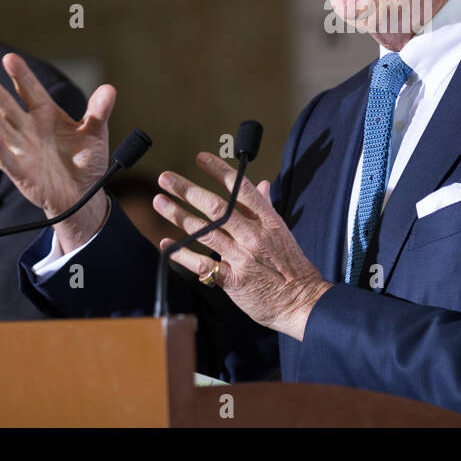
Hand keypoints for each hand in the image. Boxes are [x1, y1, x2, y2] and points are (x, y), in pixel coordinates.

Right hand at [0, 53, 114, 249]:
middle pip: (7, 105)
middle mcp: (29, 129)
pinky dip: (1, 152)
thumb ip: (99, 112)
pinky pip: (8, 161)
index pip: (30, 90)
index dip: (20, 75)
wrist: (84, 194)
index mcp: (46, 114)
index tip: (9, 58)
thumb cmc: (85, 160)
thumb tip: (109, 89)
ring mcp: (23, 150)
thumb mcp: (95, 133)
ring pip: (1, 129)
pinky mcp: (22, 173)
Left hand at [154, 152, 331, 340]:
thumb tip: (261, 183)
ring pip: (204, 231)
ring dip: (178, 214)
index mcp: (268, 220)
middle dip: (188, 190)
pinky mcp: (232, 280)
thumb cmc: (291, 266)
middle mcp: (253, 235)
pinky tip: (166, 242)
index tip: (200, 158)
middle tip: (166, 178)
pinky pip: (201, 264)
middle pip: (216, 207)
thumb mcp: (282, 231)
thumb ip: (266, 207)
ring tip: (159, 202)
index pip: (241, 189)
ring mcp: (241, 257)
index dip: (219, 171)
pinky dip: (182, 252)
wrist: (302, 301)